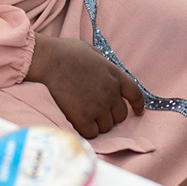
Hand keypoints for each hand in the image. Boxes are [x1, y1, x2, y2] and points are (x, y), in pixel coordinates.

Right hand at [26, 35, 143, 138]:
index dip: (138, 105)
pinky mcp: (83, 118)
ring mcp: (98, 106)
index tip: (138, 111)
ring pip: (107, 126)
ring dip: (98, 123)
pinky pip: (93, 133)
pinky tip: (79, 122)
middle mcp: (110, 92)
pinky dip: (87, 130)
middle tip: (98, 112)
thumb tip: (105, 73)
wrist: (48, 61)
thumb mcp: (92, 52)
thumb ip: (103, 65)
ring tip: (85, 115)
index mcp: (114, 74)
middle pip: (121, 115)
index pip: (135, 94)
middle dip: (112, 115)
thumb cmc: (65, 52)